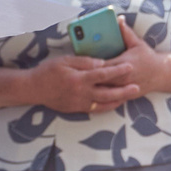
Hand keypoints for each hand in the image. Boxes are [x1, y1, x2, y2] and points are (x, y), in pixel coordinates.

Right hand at [19, 50, 141, 114]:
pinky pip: (95, 109)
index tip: (130, 67)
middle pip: (107, 92)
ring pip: (103, 104)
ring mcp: (79, 102)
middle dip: (124, 90)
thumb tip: (102, 63)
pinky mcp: (76, 109)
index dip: (118, 71)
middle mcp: (81, 92)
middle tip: (137, 87)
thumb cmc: (48, 71)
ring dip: (118, 100)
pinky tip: (114, 103)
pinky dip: (106, 107)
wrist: (33, 89)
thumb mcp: (65, 61)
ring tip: (129, 96)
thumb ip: (84, 62)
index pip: (103, 74)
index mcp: (79, 78)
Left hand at [85, 18, 170, 96]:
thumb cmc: (148, 57)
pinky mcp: (124, 95)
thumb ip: (125, 32)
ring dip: (91, 88)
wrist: (162, 74)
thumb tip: (118, 19)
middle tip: (73, 76)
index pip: (102, 65)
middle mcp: (123, 77)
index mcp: (124, 63)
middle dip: (87, 78)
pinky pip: (109, 98)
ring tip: (77, 86)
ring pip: (102, 91)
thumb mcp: (137, 43)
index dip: (90, 65)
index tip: (78, 64)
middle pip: (100, 79)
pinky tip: (89, 94)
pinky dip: (99, 96)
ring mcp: (124, 88)